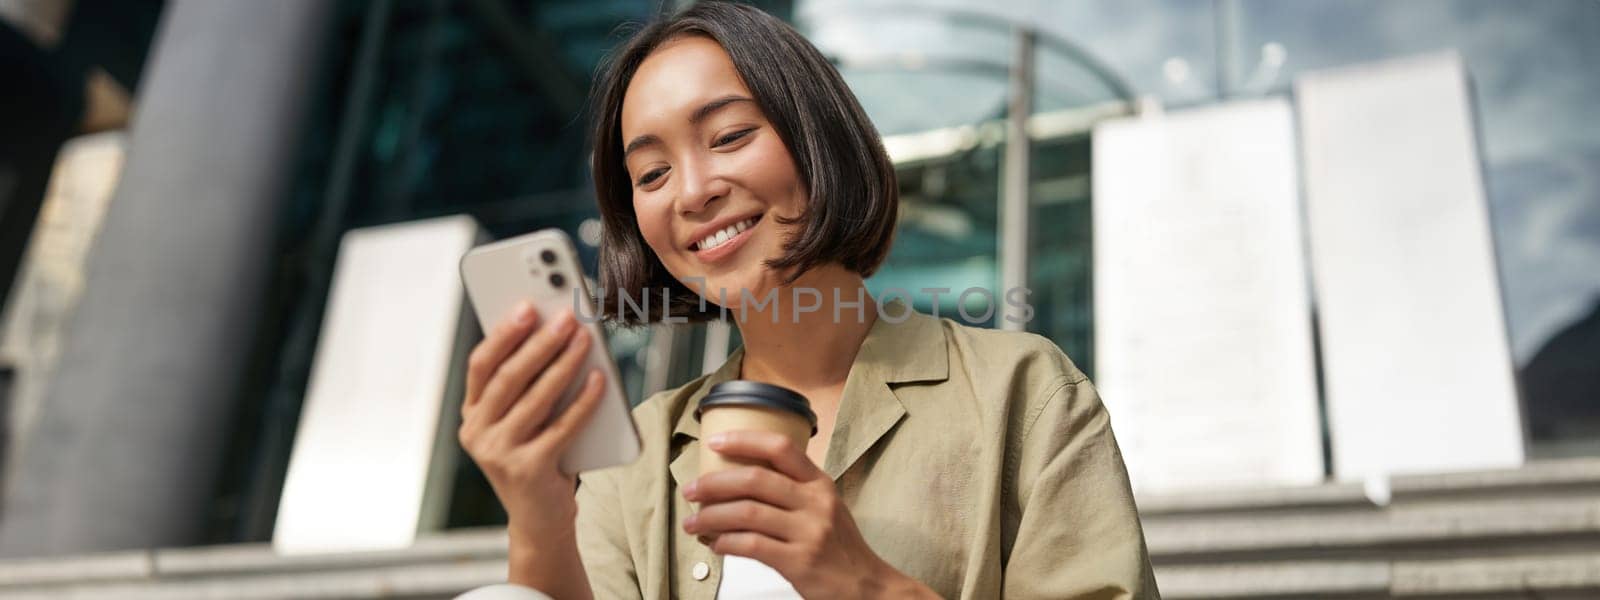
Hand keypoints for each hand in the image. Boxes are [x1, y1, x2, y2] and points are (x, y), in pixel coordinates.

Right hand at [458, 303, 603, 594]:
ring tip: (585, 338)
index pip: (481, 365)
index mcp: (471, 415)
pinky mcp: (528, 471)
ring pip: (535, 398)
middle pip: (509, 377)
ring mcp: (499, 454)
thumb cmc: (537, 458)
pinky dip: (583, 401)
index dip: (503, 333)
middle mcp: (477, 434)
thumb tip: (556, 333)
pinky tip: (600, 379)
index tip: (527, 305)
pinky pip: (563, 427)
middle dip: (539, 342)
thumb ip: (528, 386)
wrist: (540, 522)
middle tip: (566, 316)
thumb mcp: (522, 422)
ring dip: (563, 363)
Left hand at [681, 431, 938, 598]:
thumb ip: (792, 491)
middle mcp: (815, 502)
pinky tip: (715, 545)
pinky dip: (726, 543)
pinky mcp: (800, 562)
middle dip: (714, 483)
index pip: (780, 447)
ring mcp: (809, 532)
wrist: (867, 587)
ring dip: (711, 516)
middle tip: (690, 490)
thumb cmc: (839, 548)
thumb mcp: (824, 508)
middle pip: (754, 479)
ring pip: (747, 513)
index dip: (744, 439)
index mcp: (819, 483)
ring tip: (692, 522)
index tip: (715, 442)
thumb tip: (736, 480)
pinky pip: (751, 545)